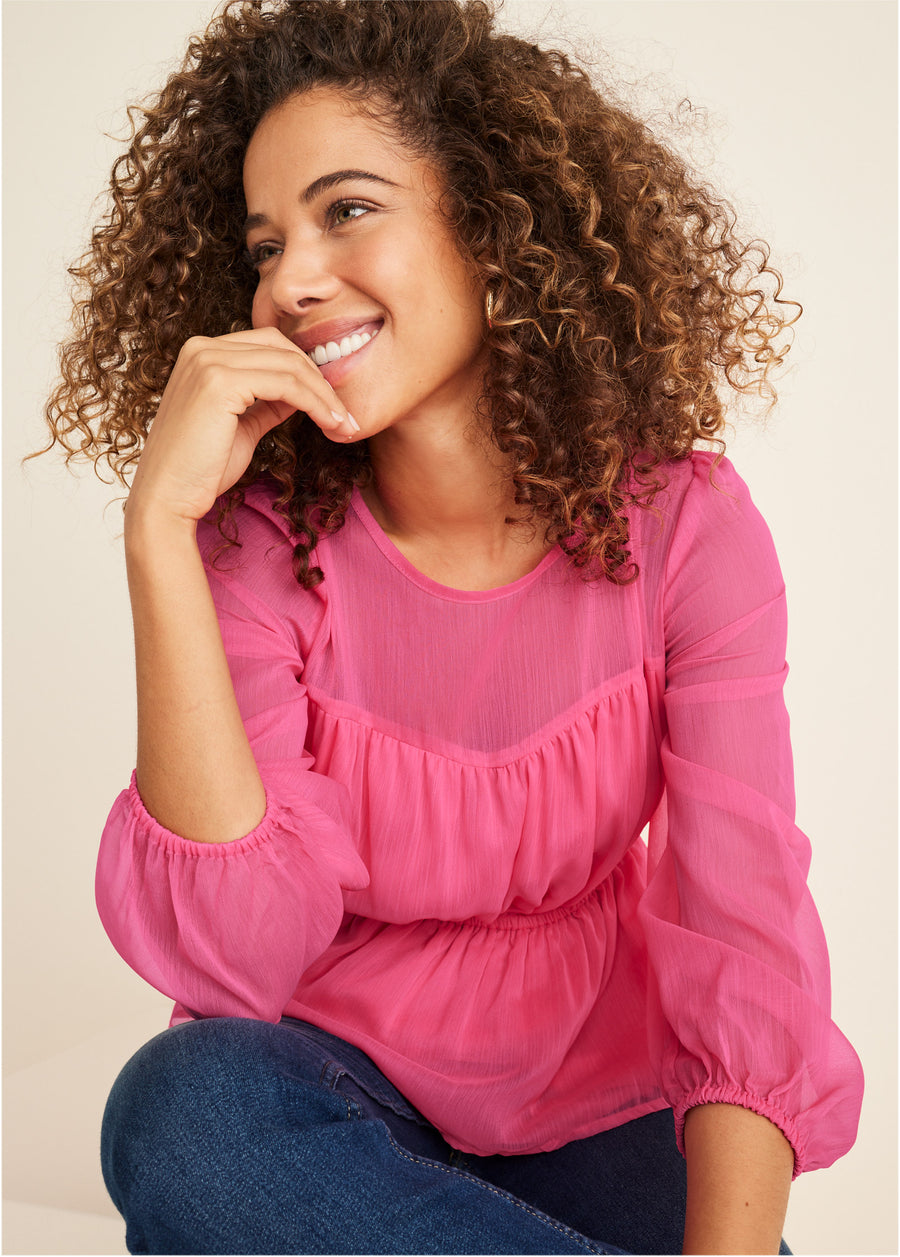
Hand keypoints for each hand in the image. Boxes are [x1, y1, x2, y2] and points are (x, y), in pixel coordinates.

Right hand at [126, 326, 359, 526]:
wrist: (168, 500)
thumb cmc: (200, 470)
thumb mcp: (242, 426)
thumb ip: (267, 403)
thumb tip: (300, 394)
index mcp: (202, 353)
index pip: (270, 346)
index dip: (306, 372)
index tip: (332, 404)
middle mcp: (201, 348)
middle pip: (282, 348)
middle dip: (320, 380)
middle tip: (345, 415)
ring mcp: (208, 361)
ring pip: (290, 366)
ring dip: (325, 395)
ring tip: (344, 425)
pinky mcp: (219, 382)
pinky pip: (286, 384)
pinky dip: (315, 402)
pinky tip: (330, 423)